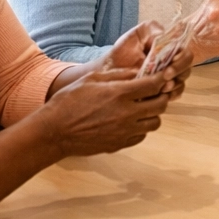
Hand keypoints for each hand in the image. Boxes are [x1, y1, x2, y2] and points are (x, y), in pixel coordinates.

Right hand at [41, 66, 170, 157]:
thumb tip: (138, 73)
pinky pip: (141, 136)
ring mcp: (124, 131)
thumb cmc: (68, 102)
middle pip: (160, 105)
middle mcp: (126, 114)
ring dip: (153, 114)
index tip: (164, 76)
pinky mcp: (119, 144)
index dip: (162, 78)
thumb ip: (118, 75)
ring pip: (155, 123)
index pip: (154, 85)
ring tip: (143, 108)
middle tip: (155, 92)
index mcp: (119, 94)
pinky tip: (131, 122)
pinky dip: (141, 128)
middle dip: (162, 96)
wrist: (54, 132)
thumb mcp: (91, 79)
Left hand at [98, 21, 195, 99]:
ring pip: (181, 82)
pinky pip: (174, 95)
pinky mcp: (161, 92)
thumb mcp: (134, 36)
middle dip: (179, 72)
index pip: (184, 52)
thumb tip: (164, 34)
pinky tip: (160, 94)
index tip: (171, 62)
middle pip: (186, 68)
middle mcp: (170, 64)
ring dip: (174, 85)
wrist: (107, 74)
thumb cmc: (120, 54)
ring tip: (162, 88)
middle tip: (166, 76)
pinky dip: (170, 95)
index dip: (181, 58)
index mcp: (167, 49)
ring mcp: (166, 79)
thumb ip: (150, 29)